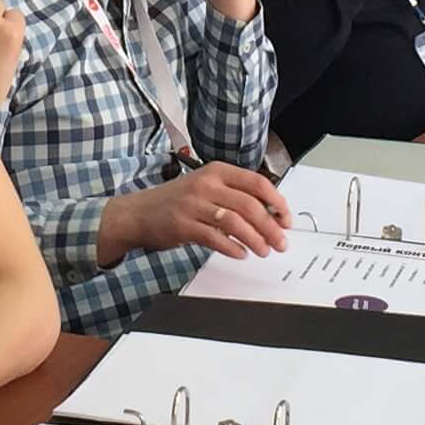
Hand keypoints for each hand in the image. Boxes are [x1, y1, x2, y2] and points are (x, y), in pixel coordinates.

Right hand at [103, 162, 293, 263]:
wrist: (138, 212)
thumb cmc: (176, 201)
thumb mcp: (206, 187)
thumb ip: (234, 196)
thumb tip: (270, 214)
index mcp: (217, 171)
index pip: (257, 183)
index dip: (277, 202)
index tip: (286, 219)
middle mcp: (206, 184)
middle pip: (249, 205)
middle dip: (270, 227)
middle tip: (281, 242)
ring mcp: (194, 204)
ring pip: (235, 222)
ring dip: (255, 240)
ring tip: (264, 251)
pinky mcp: (184, 225)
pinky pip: (216, 238)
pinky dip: (233, 248)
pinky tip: (241, 254)